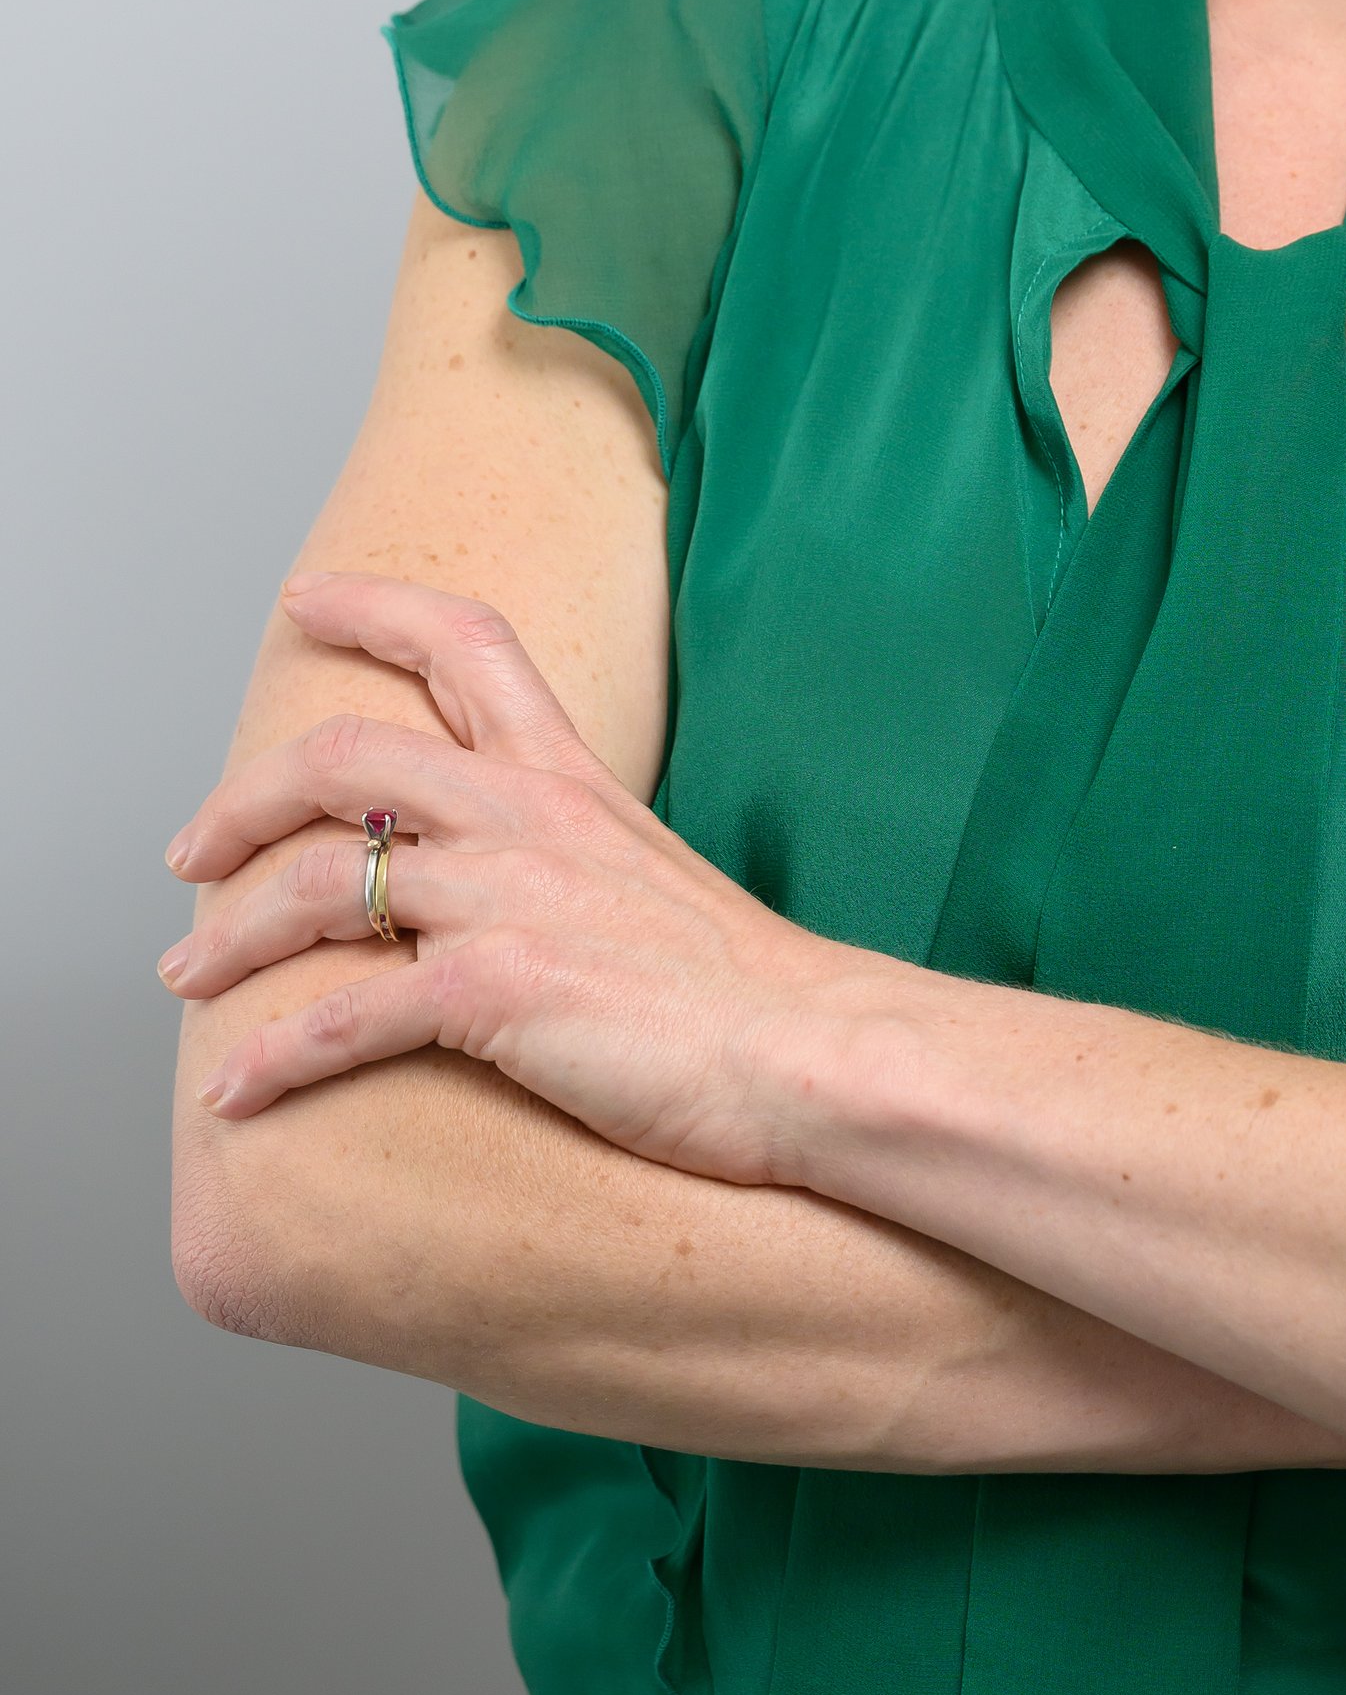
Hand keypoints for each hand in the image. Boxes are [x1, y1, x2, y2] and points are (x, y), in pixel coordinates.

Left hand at [161, 575, 872, 1182]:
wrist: (811, 1051)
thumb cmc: (742, 988)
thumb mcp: (651, 874)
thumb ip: (568, 851)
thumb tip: (508, 879)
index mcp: (568, 778)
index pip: (465, 643)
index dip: (375, 606)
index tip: (304, 600)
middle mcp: (526, 817)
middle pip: (342, 756)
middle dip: (239, 800)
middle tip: (190, 853)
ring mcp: (506, 898)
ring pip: (317, 884)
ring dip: (227, 937)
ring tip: (185, 980)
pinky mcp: (495, 991)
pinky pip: (344, 1018)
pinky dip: (272, 1060)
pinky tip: (236, 1094)